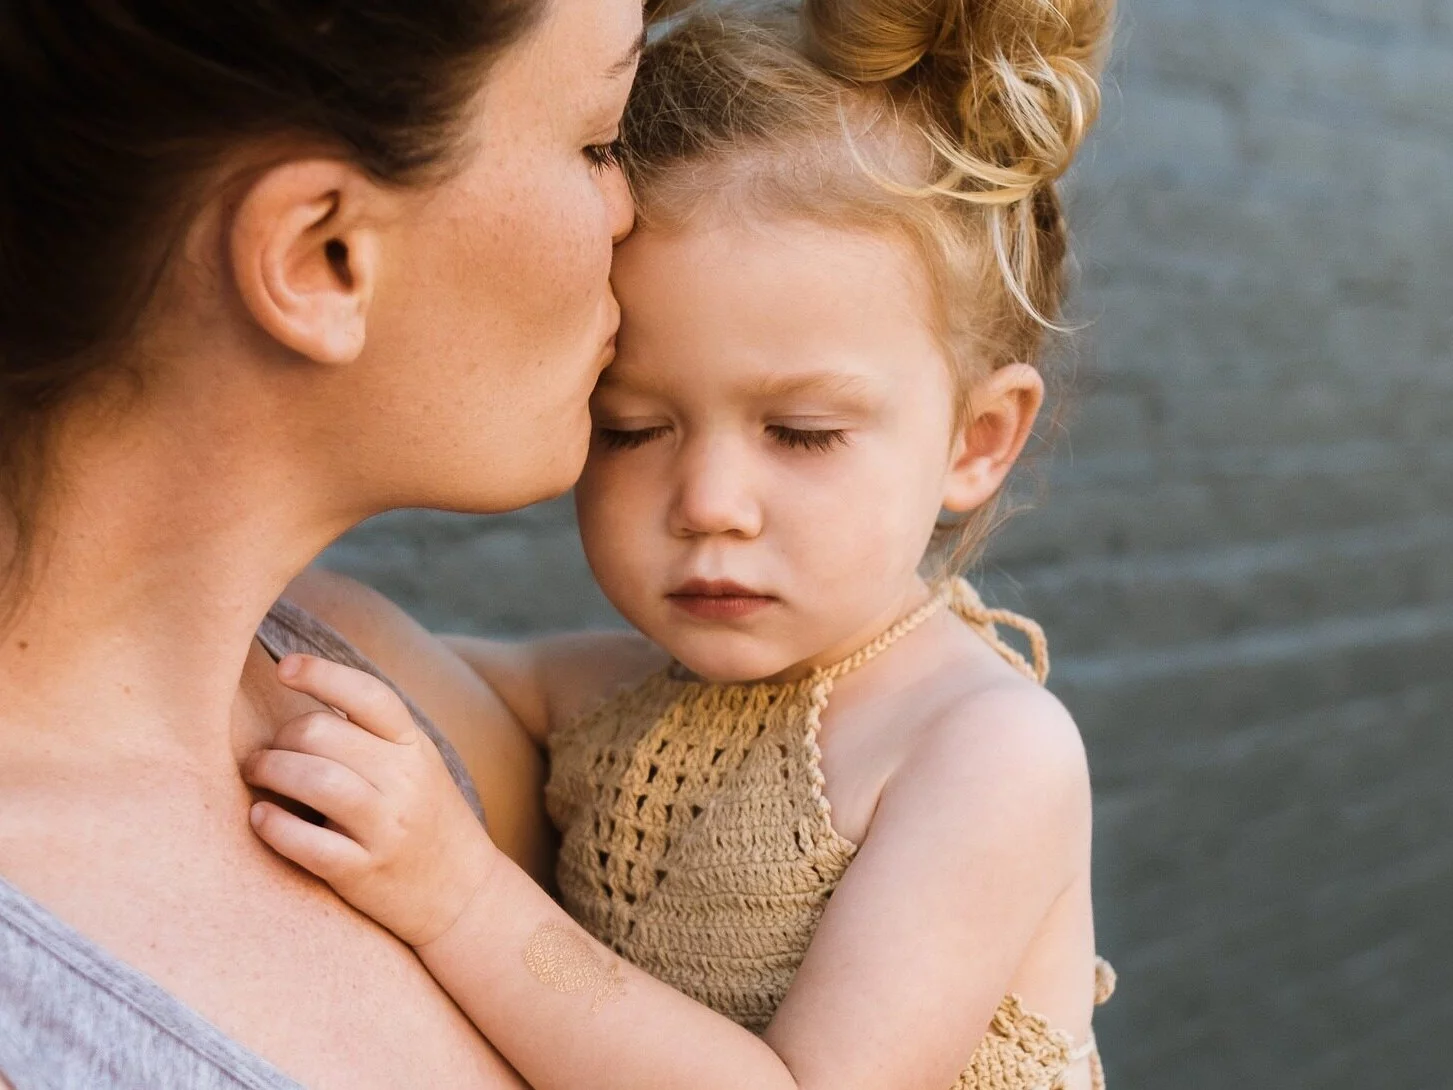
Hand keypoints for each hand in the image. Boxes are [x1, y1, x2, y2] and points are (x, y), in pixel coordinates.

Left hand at [242, 653, 497, 945]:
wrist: (463, 893)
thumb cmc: (425, 820)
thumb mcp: (416, 766)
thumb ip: (372, 735)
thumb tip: (308, 696)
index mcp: (414, 746)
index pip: (368, 694)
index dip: (321, 674)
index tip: (283, 668)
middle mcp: (404, 780)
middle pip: (322, 732)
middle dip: (280, 737)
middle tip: (266, 752)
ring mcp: (385, 828)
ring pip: (313, 778)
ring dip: (269, 769)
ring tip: (257, 774)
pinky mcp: (363, 872)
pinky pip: (306, 842)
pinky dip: (273, 825)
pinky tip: (260, 817)